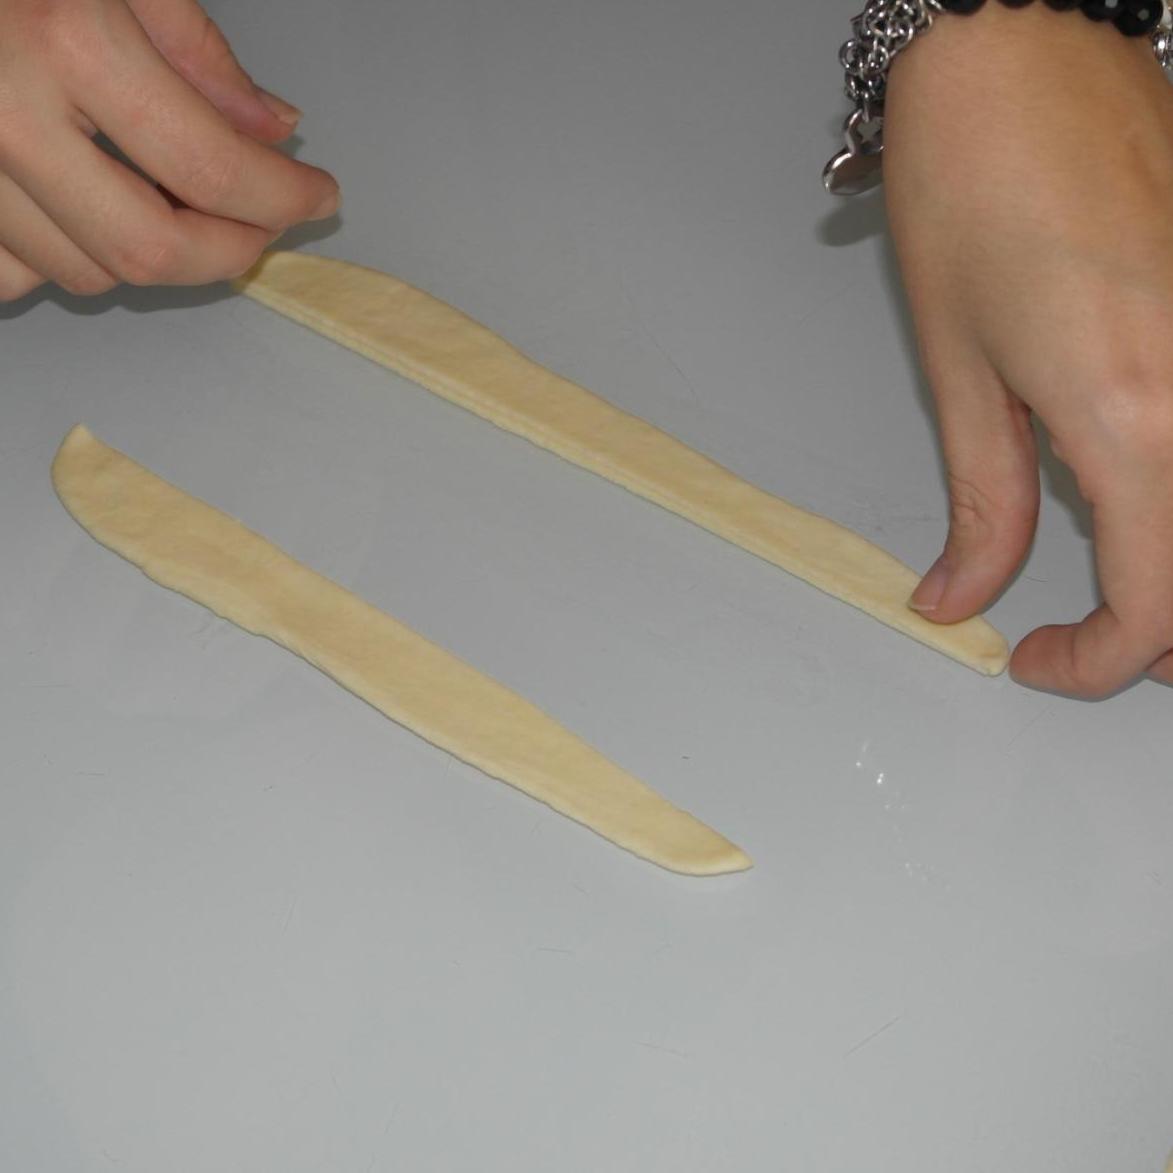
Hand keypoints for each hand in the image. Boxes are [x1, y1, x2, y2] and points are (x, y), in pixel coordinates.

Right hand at [0, 0, 338, 297]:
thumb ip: (198, 53)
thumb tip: (275, 131)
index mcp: (64, 43)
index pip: (211, 167)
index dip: (283, 196)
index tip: (318, 196)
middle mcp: (2, 118)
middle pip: (149, 250)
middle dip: (227, 252)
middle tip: (263, 226)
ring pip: (83, 271)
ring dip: (150, 252)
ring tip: (173, 196)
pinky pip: (13, 272)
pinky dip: (64, 254)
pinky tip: (87, 203)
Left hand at [883, 2, 1172, 698]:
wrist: (1022, 53)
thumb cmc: (973, 190)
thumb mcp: (958, 369)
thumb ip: (979, 501)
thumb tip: (960, 595)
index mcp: (1136, 416)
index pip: (1158, 606)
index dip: (1099, 664)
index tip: (1037, 662)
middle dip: (1155, 635)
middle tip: (1078, 636)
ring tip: (1115, 584)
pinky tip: (1145, 492)